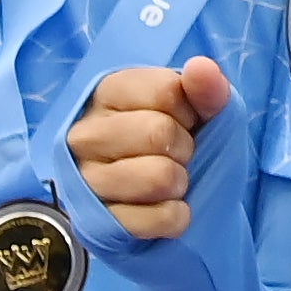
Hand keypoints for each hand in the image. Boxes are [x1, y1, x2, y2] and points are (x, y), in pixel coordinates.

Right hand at [67, 57, 230, 243]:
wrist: (162, 195)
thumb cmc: (177, 139)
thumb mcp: (198, 108)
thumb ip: (205, 87)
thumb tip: (201, 67)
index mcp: (108, 93)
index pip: (165, 91)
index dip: (189, 110)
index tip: (184, 121)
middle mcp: (85, 134)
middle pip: (159, 133)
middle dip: (185, 147)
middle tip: (177, 154)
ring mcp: (86, 181)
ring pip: (158, 177)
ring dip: (180, 183)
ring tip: (170, 180)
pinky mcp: (96, 223)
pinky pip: (157, 219)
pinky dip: (176, 217)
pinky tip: (165, 207)